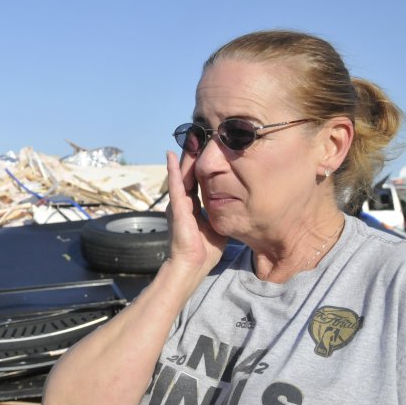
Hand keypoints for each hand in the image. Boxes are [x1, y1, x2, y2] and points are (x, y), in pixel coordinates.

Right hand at [164, 150, 226, 275]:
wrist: (192, 265)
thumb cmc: (204, 252)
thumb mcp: (217, 227)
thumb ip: (220, 215)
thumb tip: (234, 208)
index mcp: (191, 208)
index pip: (196, 183)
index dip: (200, 169)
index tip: (205, 153)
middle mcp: (182, 203)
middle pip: (187, 175)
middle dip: (190, 158)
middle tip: (194, 139)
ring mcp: (178, 204)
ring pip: (180, 175)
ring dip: (182, 158)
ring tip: (185, 140)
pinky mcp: (177, 207)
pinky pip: (175, 184)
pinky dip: (173, 169)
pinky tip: (172, 155)